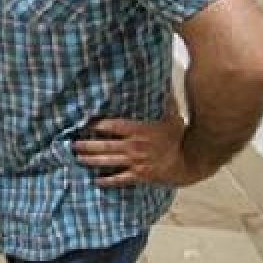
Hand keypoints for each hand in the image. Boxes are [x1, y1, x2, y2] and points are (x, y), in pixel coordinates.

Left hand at [73, 96, 203, 187]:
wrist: (190, 161)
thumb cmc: (180, 136)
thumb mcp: (171, 115)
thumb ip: (163, 100)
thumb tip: (161, 82)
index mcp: (139, 130)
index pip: (111, 126)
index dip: (96, 125)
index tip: (84, 124)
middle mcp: (134, 146)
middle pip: (104, 145)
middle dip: (86, 145)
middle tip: (72, 144)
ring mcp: (136, 162)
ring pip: (108, 162)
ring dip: (90, 160)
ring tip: (77, 158)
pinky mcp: (140, 176)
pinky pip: (120, 179)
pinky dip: (107, 180)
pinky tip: (96, 180)